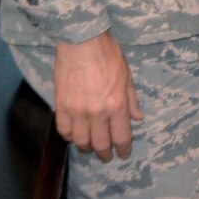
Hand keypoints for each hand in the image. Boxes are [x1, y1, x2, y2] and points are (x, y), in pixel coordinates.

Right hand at [53, 31, 142, 161]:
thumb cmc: (108, 55)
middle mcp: (97, 112)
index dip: (123, 149)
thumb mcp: (127, 75)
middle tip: (107, 156)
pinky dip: (70, 136)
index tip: (124, 154)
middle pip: (100, 143)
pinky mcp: (61, 107)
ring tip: (91, 147)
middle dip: (105, 153)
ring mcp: (77, 111)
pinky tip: (75, 135)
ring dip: (87, 147)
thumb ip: (131, 99)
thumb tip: (138, 118)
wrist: (81, 42)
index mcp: (116, 104)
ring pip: (80, 141)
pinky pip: (64, 131)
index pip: (121, 136)